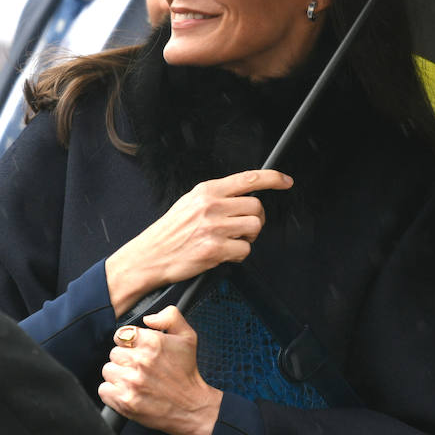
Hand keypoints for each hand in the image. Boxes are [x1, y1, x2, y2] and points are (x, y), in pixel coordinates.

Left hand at [101, 307, 221, 434]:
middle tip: (139, 368)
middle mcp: (140, 361)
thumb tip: (148, 318)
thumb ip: (170, 316)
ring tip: (135, 381)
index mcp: (152, 343)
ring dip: (118, 376)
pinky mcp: (124, 401)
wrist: (191, 407)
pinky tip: (128, 392)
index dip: (128, 343)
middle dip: (125, 360)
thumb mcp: (188, 336)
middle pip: (114, 353)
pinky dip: (113, 392)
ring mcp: (131, 382)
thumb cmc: (187, 373)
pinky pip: (104, 389)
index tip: (135, 350)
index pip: (121, 334)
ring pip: (108, 370)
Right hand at [105, 169, 292, 315]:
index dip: (272, 178)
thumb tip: (242, 197)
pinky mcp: (214, 249)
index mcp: (206, 191)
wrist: (149, 256)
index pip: (248, 179)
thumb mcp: (189, 203)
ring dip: (248, 239)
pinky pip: (244, 251)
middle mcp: (211, 206)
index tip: (286, 181)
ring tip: (231, 242)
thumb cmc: (169, 233)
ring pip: (254, 228)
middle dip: (255, 220)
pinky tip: (223, 255)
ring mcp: (213, 227)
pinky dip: (238, 256)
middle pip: (257, 207)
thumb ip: (215, 198)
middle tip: (242, 229)